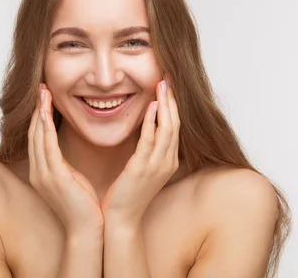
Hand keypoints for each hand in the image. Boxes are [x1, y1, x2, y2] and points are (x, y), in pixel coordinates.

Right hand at [28, 83, 104, 236]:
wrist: (87, 231)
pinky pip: (47, 146)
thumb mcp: (72, 180)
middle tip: (41, 87)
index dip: (40, 117)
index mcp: (42, 172)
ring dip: (40, 112)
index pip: (38, 138)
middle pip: (34, 133)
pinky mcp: (53, 176)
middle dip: (37, 109)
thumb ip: (66, 165)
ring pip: (38, 136)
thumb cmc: (84, 207)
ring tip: (43, 92)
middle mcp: (38, 171)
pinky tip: (46, 112)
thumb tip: (68, 153)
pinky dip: (45, 127)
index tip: (44, 98)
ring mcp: (43, 174)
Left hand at [101, 79, 179, 227]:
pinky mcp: (143, 168)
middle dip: (173, 100)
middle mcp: (167, 161)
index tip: (168, 87)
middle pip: (176, 124)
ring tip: (163, 85)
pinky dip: (153, 121)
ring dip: (166, 105)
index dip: (173, 106)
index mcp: (167, 161)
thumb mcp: (143, 169)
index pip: (174, 127)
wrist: (121, 218)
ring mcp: (157, 165)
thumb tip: (146, 130)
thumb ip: (147, 150)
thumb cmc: (128, 193)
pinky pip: (151, 140)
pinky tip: (152, 106)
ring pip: (168, 129)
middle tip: (168, 78)